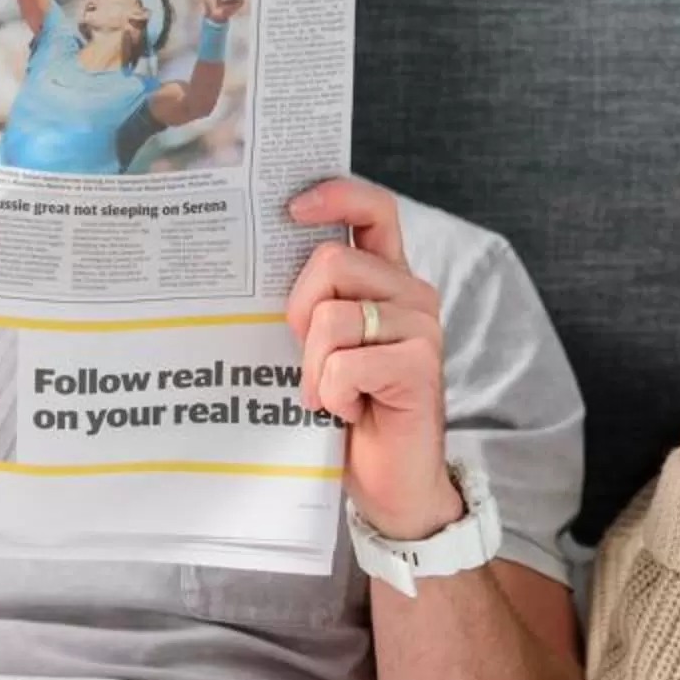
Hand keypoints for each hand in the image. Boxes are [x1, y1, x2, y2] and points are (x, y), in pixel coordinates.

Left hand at [284, 178, 457, 540]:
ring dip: (314, 367)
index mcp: (387, 280)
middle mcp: (411, 294)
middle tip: (306, 358)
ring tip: (331, 395)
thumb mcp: (322, 347)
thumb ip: (313, 302)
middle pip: (331, 263)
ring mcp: (421, 328)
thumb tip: (258, 262)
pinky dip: (332, 396)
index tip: (292, 207)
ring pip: (331, 318)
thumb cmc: (348, 411)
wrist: (389, 484)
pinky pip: (344, 365)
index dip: (336, 195)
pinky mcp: (419, 366)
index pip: (374, 210)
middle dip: (298, 314)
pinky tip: (349, 411)